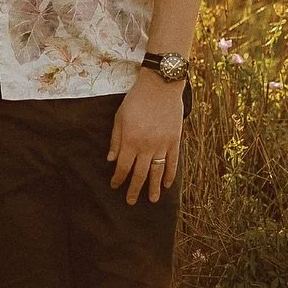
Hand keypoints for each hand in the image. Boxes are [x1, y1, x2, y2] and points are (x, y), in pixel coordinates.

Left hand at [108, 73, 184, 205]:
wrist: (160, 86)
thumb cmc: (136, 100)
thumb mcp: (119, 117)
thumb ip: (116, 139)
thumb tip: (112, 160)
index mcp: (130, 140)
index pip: (123, 167)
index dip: (118, 178)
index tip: (115, 185)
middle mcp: (146, 146)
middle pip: (139, 174)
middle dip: (134, 189)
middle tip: (131, 201)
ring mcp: (162, 144)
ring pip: (157, 171)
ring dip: (154, 187)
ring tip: (153, 200)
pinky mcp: (175, 140)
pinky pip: (173, 162)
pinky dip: (171, 174)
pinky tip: (168, 184)